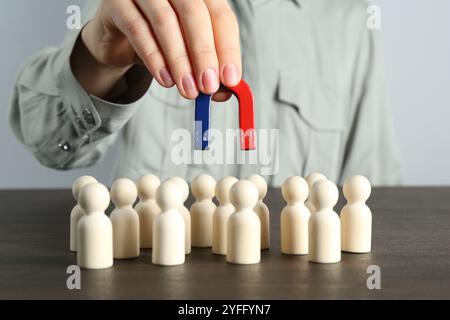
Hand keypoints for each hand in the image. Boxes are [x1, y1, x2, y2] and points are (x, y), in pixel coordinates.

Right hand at [82, 0, 241, 99]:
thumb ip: (208, 68)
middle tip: (208, 86)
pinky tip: (165, 79)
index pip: (221, 16)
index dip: (227, 49)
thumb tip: (225, 91)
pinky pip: (137, 29)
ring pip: (165, 20)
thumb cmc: (159, 41)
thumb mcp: (188, 53)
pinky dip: (153, 58)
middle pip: (195, 13)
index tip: (230, 79)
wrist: (118, 39)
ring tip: (187, 89)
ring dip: (179, 60)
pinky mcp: (117, 2)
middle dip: (204, 54)